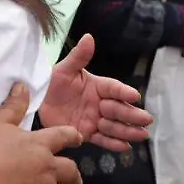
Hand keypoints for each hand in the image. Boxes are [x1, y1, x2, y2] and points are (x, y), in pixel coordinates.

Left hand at [41, 34, 152, 150]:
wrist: (38, 104)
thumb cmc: (52, 83)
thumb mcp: (64, 69)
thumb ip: (78, 56)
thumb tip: (88, 37)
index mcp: (98, 86)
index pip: (114, 88)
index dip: (123, 92)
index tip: (134, 96)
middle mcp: (100, 104)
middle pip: (119, 109)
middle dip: (132, 115)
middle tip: (146, 119)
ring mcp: (95, 120)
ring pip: (114, 126)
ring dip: (128, 130)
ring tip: (141, 135)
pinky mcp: (88, 133)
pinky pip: (102, 140)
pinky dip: (113, 144)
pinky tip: (125, 147)